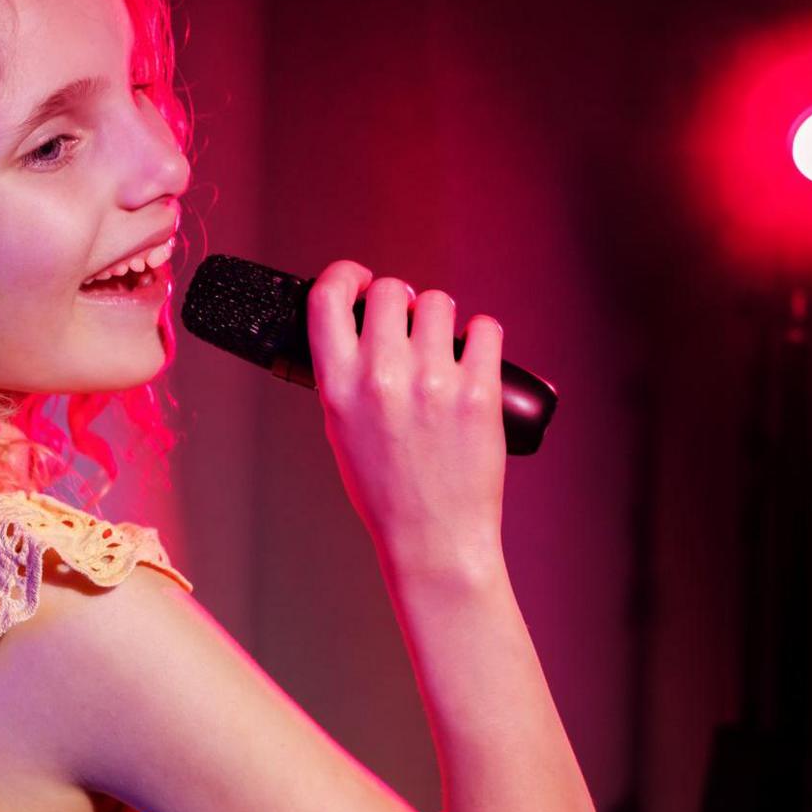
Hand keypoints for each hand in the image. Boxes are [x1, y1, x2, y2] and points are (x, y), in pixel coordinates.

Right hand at [305, 260, 506, 577]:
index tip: (357, 279)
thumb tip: (362, 330)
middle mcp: (382, 376)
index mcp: (339, 385)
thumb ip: (345, 376)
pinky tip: (474, 355)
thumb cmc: (385, 490)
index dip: (343, 275)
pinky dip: (481, 336)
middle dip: (400, 299)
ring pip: (439, 303)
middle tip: (408, 320)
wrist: (433, 536)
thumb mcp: (340, 429)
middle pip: (390, 290)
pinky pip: (484, 329)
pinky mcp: (479, 391)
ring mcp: (433, 381)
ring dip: (441, 316)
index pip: (327, 298)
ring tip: (443, 345)